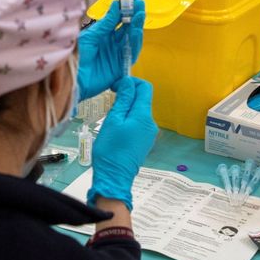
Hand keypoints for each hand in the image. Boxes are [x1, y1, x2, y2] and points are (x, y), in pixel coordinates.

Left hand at [77, 0, 145, 101]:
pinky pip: (132, 52)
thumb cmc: (75, 56)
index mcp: (103, 32)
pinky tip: (137, 30)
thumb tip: (115, 5)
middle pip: (128, 24)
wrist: (72, 79)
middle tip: (140, 1)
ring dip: (137, 25)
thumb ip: (105, 23)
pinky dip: (135, 41)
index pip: (118, 15)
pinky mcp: (121, 66)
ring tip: (141, 12)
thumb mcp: (90, 36)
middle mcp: (112, 41)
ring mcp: (117, 53)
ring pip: (132, 36)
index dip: (126, 3)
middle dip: (135, 12)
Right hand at [89, 78, 157, 208]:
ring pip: (138, 112)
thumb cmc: (111, 149)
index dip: (131, 82)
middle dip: (127, 96)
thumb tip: (129, 82)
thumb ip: (123, 99)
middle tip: (109, 103)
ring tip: (111, 119)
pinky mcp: (144, 142)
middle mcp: (150, 123)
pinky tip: (116, 130)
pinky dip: (128, 121)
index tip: (115, 87)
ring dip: (126, 109)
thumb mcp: (113, 120)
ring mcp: (148, 134)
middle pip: (142, 100)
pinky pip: (137, 124)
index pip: (144, 88)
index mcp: (144, 116)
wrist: (114, 177)